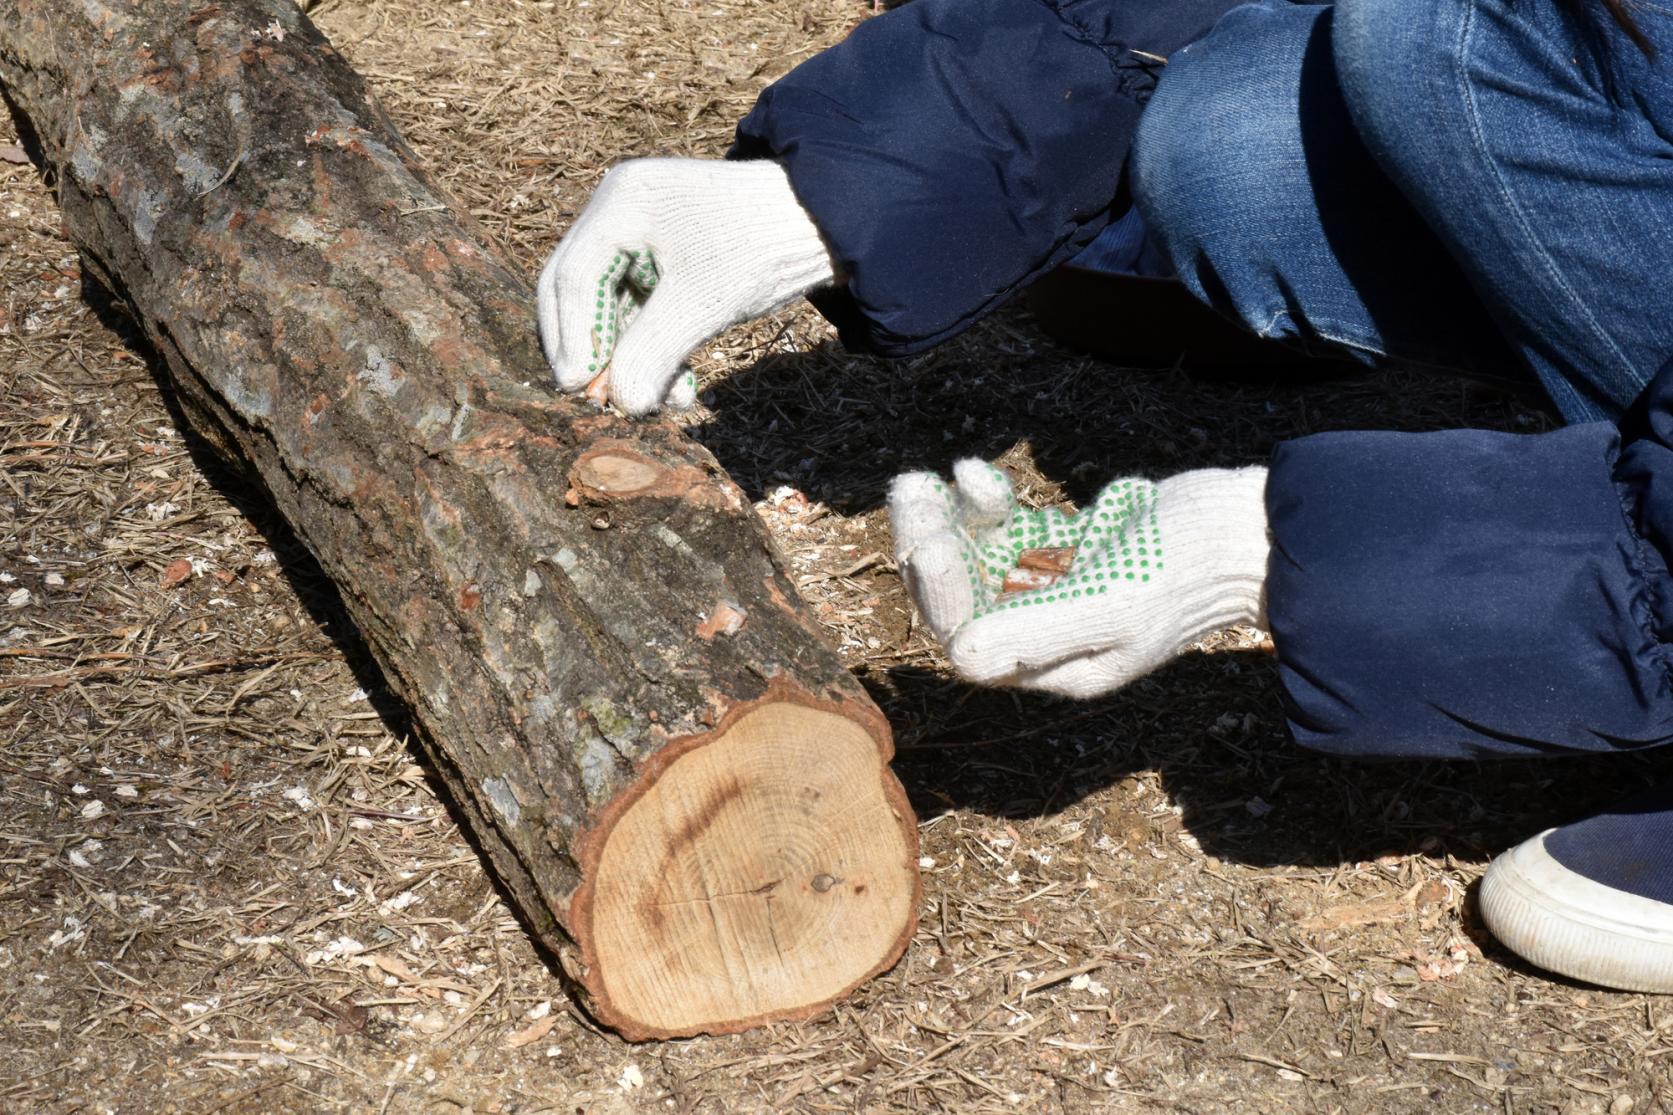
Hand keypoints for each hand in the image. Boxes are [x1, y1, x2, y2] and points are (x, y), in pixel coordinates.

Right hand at [536, 158, 835, 414]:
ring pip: (612, 305)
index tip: (578, 388)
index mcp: (624, 202)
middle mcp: (623, 209)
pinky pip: (642, 306)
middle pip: (580, 290)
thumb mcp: (703, 303)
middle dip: (595, 349)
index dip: (571, 337)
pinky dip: (655, 345)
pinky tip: (680, 385)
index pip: (572, 276)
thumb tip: (622, 404)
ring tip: (661, 402)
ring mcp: (642, 230)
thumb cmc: (762, 248)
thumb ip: (653, 351)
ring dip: (631, 356)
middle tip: (599, 400)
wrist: (826, 222)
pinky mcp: (665, 254)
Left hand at [888, 459, 1269, 696]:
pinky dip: (983, 501)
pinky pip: (1000, 529)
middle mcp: (1043, 633)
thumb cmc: (1188, 571)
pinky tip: (974, 471)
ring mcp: (1049, 586)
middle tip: (908, 490)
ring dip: (942, 518)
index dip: (939, 594)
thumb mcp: (1115, 604)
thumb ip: (1039, 630)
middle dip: (926, 545)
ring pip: (971, 557)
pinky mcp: (1059, 545)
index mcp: (1053, 666)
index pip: (970, 639)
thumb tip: (957, 657)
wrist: (1243, 528)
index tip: (934, 543)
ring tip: (920, 478)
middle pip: (960, 596)